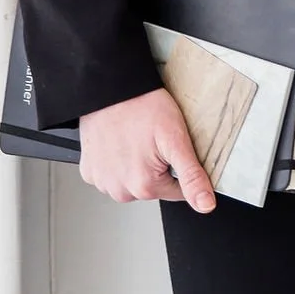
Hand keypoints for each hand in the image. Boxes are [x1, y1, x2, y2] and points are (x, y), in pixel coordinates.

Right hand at [78, 86, 217, 210]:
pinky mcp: (89, 171)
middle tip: (152, 141)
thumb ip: (192, 176)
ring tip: (135, 140)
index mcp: (144, 186)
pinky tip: (119, 143)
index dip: (179, 166)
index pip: (177, 190)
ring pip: (131, 182)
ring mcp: (102, 181)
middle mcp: (120, 190)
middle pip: (153, 187)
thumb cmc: (142, 107)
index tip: (170, 147)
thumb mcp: (176, 139)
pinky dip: (116, 162)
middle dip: (157, 167)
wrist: (110, 88)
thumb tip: (205, 205)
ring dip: (136, 166)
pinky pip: (110, 174)